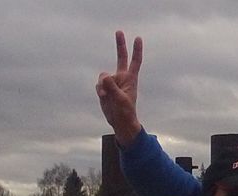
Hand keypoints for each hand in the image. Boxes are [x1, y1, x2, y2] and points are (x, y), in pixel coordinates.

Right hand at [96, 30, 142, 147]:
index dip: (136, 50)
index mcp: (130, 80)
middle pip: (120, 58)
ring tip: (107, 96)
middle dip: (120, 45)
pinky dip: (99, 90)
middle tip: (119, 31)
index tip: (138, 38)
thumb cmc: (125, 112)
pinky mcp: (105, 88)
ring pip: (103, 76)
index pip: (135, 62)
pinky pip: (99, 84)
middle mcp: (122, 78)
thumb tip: (104, 77)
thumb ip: (112, 87)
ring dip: (102, 85)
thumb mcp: (120, 100)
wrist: (120, 122)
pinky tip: (104, 98)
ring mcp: (113, 82)